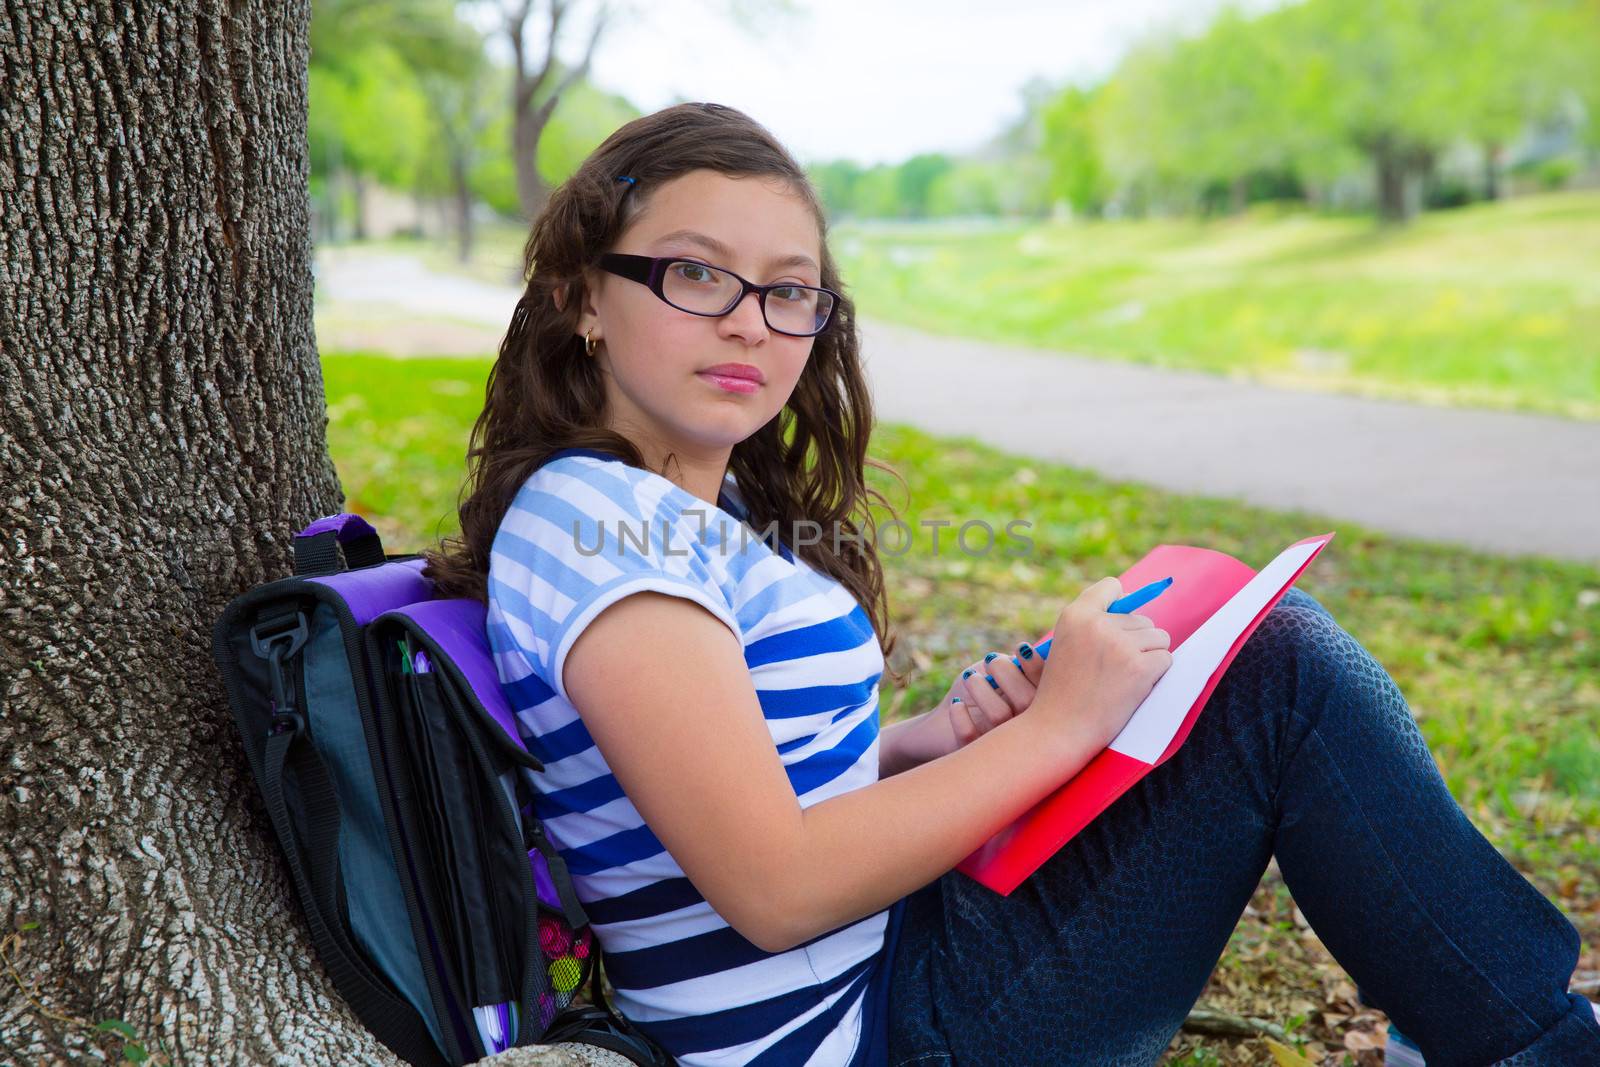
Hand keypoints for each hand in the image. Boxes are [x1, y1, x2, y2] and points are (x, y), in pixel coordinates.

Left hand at [936, 638, 1048, 751]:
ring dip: (980, 689)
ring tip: (970, 678)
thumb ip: (1015, 664)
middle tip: (990, 660)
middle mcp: (1025, 732)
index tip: (1021, 648)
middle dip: (1007, 672)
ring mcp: (1001, 748)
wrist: (942, 725)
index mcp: (1038, 709)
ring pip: (999, 716)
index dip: (1037, 667)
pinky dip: (960, 715)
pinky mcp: (975, 755)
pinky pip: (971, 735)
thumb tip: (1027, 650)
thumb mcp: (995, 673)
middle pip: (1027, 701)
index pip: (1050, 690)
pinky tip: (957, 704)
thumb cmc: (976, 692)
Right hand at [1031, 577, 1172, 751]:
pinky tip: (1132, 688)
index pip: (1111, 586)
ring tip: (1122, 678)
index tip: (1115, 628)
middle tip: (1111, 669)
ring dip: (1148, 657)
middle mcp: (1098, 623)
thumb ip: (1093, 622)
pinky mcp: (1139, 667)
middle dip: (1136, 642)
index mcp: (1075, 614)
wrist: (1059, 729)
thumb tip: (1131, 599)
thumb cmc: (1064, 690)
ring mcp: (1120, 645)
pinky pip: (1166, 659)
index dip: (1118, 606)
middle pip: (1143, 619)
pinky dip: (1156, 674)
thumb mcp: (1066, 645)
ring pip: (1160, 637)